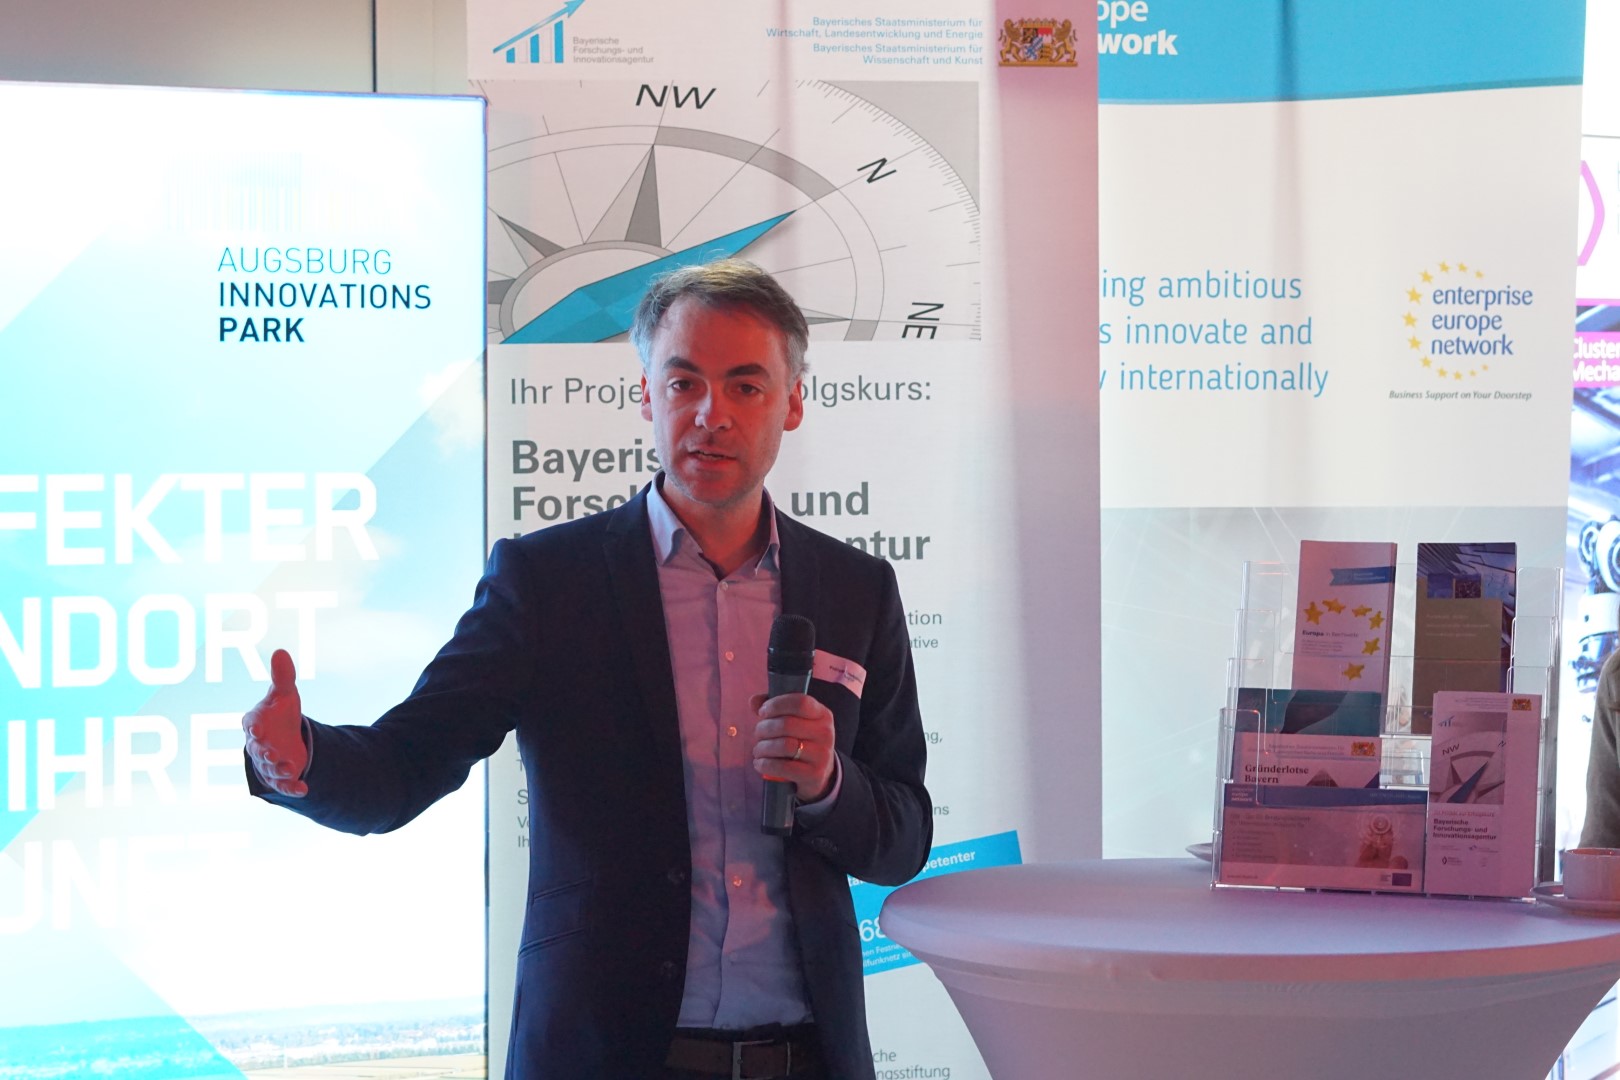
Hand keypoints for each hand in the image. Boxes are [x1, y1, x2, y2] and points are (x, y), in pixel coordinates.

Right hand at [242, 648, 308, 796]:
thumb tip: (280, 651)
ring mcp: (268, 762)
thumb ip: (282, 676)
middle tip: (273, 754)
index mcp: (255, 722)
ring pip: (270, 769)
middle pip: (258, 750)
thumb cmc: (280, 713)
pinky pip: (285, 784)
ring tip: (290, 768)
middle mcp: (259, 744)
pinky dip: (292, 788)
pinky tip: (304, 790)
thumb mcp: (284, 694)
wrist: (284, 738)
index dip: (254, 727)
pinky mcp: (281, 776)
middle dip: (265, 753)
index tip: (257, 729)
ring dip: (279, 770)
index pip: (251, 723)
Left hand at [752, 692, 835, 801]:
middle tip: (757, 734)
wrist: (818, 773)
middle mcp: (825, 733)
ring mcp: (822, 754)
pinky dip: (765, 764)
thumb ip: (774, 707)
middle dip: (764, 728)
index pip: (800, 702)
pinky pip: (784, 767)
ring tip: (758, 749)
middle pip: (787, 724)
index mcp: (822, 714)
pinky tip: (759, 763)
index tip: (762, 712)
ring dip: (763, 747)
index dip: (777, 705)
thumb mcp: (794, 720)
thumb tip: (754, 701)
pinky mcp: (814, 774)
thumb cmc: (800, 740)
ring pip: (784, 746)